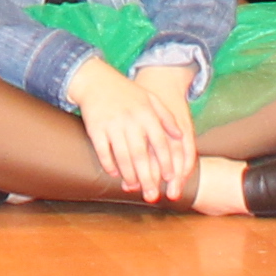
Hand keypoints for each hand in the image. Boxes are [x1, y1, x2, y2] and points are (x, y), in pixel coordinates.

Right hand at [70, 55, 203, 204]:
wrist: (95, 80)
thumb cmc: (126, 92)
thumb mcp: (150, 98)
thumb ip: (166, 117)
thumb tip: (180, 136)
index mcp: (146, 114)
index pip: (160, 142)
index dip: (165, 162)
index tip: (169, 178)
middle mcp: (130, 120)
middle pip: (141, 155)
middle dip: (148, 178)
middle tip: (152, 195)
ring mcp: (112, 125)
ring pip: (122, 156)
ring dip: (129, 175)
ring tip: (133, 187)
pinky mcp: (95, 128)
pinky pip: (103, 151)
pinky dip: (109, 164)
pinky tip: (114, 174)